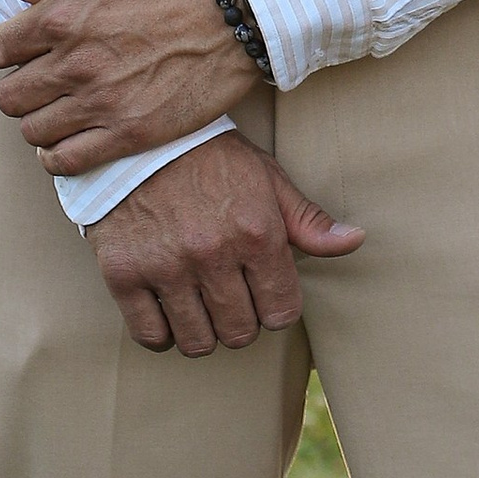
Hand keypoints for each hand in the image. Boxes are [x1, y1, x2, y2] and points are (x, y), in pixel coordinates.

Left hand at [0, 0, 255, 172]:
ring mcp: (100, 100)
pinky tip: (65, 145)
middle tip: (37, 85)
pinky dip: (56, 156)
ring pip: (33, 130)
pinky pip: (66, 160)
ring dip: (37, 124)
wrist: (235, 15)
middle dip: (16, 91)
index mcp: (63, 15)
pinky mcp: (127, 132)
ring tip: (56, 113)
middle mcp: (73, 61)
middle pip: (9, 96)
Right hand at [86, 138, 363, 354]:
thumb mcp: (267, 179)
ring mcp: (165, 267)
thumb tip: (354, 241)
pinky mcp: (123, 274)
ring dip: (204, 332)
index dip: (276, 307)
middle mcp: (212, 254)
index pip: (281, 312)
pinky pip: (151, 336)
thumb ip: (308, 221)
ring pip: (198, 342)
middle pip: (240, 333)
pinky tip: (169, 310)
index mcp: (256, 233)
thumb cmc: (212, 158)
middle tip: (231, 296)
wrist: (140, 135)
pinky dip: (163, 334)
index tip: (264, 292)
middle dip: (242, 322)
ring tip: (201, 304)